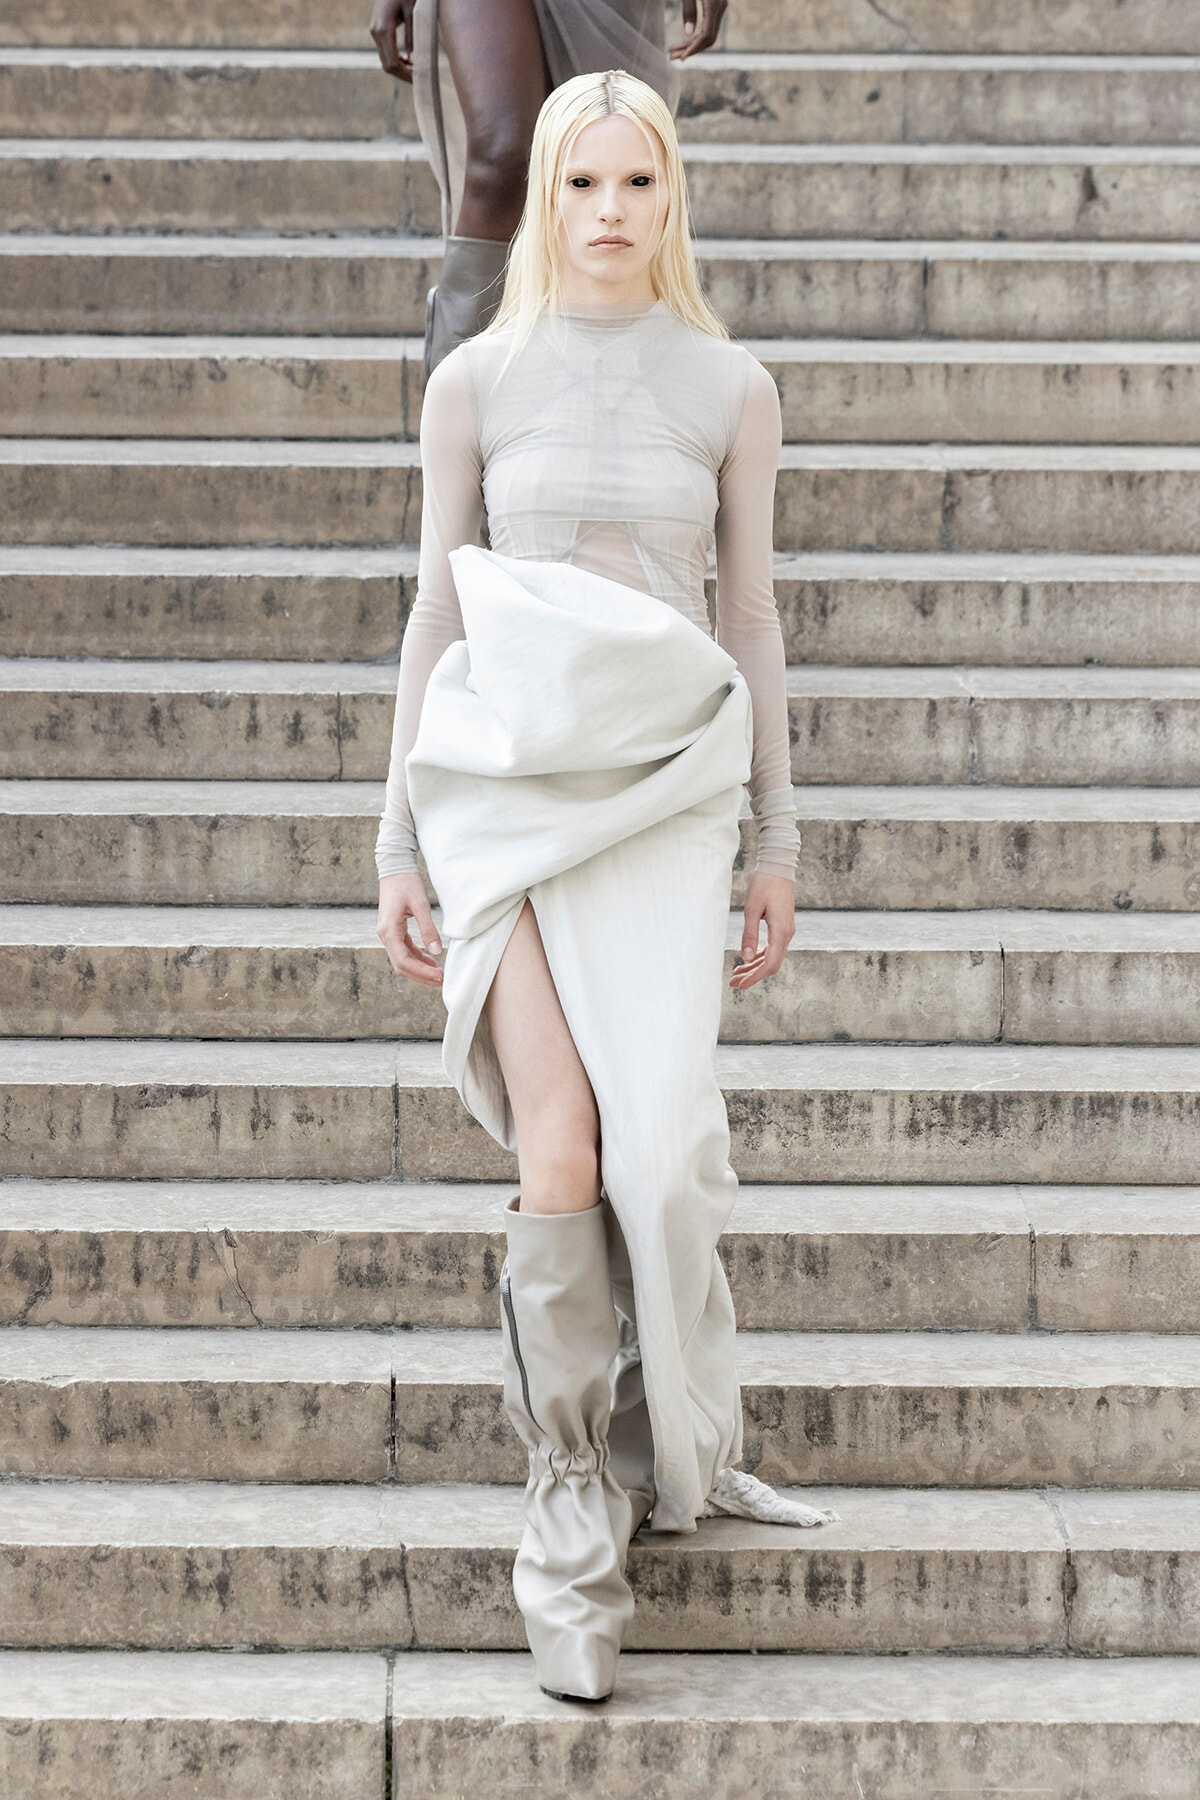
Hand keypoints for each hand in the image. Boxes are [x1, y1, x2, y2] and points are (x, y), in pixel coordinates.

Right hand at [370, 0, 415, 81]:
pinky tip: (409, 62)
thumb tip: (414, 62)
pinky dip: (396, 60)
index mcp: (383, 29)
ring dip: (400, 69)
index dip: (406, 75)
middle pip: (387, 65)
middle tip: (419, 79)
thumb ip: (412, 38)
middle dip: (403, 75)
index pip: (393, 63)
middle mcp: (376, 32)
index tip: (419, 79)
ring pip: (385, 60)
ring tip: (416, 72)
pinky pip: (385, 51)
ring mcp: (374, 32)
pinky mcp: (377, 30)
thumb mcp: (413, 14)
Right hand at [377, 871, 443, 984]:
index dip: (422, 973)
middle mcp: (385, 935)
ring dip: (420, 969)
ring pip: (402, 960)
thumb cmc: (406, 883)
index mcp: (389, 931)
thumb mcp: (420, 904)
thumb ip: (428, 928)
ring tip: (439, 975)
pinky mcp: (394, 930)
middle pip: (401, 966)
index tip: (439, 977)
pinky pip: (404, 950)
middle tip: (442, 981)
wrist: (394, 868)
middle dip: (421, 976)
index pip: (404, 961)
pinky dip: (417, 958)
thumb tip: (436, 951)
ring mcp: (388, 934)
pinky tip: (431, 961)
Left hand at [670, 0, 728, 58]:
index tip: (681, 58)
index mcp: (713, 5)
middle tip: (671, 57)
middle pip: (709, 38)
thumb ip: (689, 9)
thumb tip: (689, 34)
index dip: (694, 48)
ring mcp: (720, 8)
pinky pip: (709, 28)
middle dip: (691, 50)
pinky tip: (686, 42)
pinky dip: (698, 37)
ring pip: (709, 35)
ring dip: (693, 45)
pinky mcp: (717, 7)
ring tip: (675, 51)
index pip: (706, 35)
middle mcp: (720, 8)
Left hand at [730, 870, 793, 990]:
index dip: (754, 977)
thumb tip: (744, 957)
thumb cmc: (764, 884)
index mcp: (781, 932)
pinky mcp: (782, 927)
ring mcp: (786, 931)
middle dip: (752, 975)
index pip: (770, 964)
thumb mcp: (752, 909)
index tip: (740, 985)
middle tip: (734, 983)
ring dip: (754, 967)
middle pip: (771, 964)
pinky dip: (759, 956)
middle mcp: (786, 934)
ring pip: (771, 957)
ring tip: (737, 973)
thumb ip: (749, 934)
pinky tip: (747, 959)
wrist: (778, 867)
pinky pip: (772, 948)